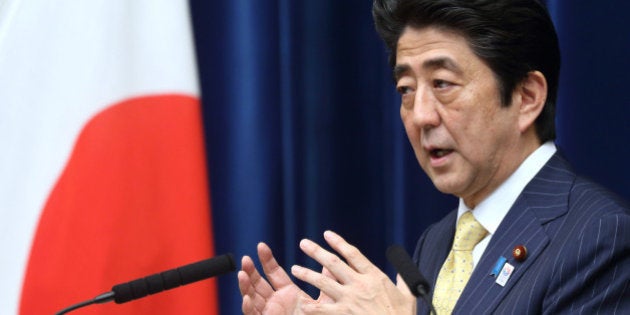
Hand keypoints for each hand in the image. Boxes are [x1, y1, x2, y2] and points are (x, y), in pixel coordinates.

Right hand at [238, 242, 332, 313]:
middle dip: (251, 270)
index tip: (261, 246)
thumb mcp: (323, 301)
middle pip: (259, 283)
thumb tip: (330, 263)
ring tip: (242, 274)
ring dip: (246, 286)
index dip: (266, 260)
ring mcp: (270, 313)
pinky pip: (253, 314)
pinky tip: (246, 298)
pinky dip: (249, 307)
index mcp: (288, 293)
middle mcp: (276, 301)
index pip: (274, 272)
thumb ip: (325, 282)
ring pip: (252, 297)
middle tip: (246, 258)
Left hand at [290, 230, 415, 314]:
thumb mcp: (408, 295)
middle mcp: (360, 284)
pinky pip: (322, 310)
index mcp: (374, 277)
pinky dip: (311, 308)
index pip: (353, 254)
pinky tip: (302, 304)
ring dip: (307, 275)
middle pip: (333, 263)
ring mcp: (350, 299)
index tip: (327, 234)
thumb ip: (403, 279)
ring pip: (323, 282)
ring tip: (295, 269)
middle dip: (316, 251)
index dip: (339, 242)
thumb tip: (403, 268)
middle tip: (303, 244)